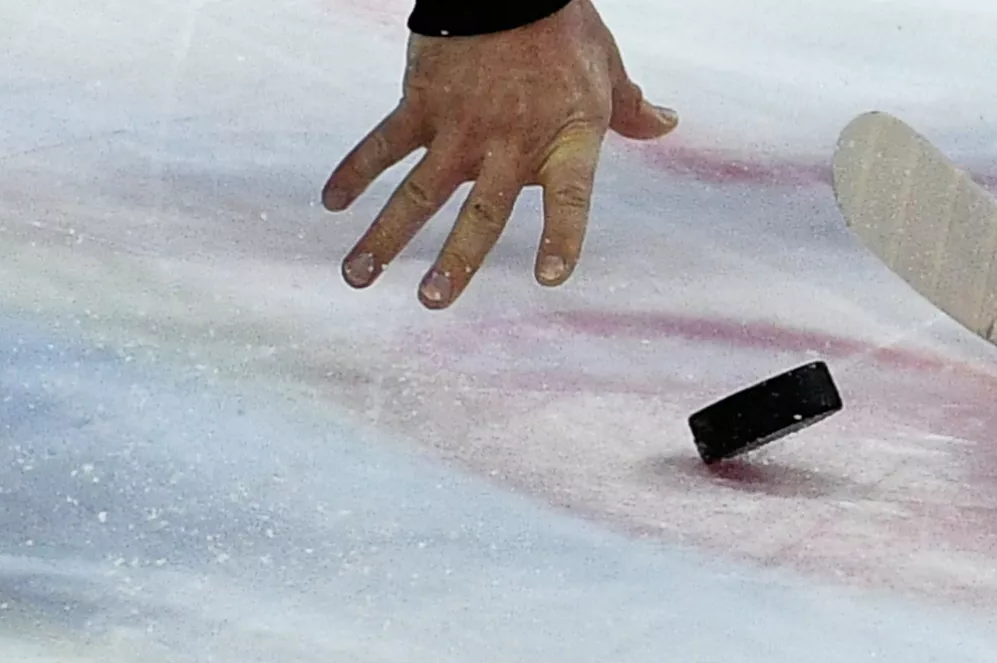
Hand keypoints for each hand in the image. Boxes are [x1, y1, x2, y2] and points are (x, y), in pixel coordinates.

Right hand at [323, 0, 675, 309]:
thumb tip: (664, 125)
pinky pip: (382, 143)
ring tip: (358, 276)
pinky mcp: (420, 103)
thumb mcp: (606, 66)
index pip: (570, 200)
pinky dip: (353, 171)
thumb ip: (629, 108)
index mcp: (564, 140)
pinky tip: (332, 202)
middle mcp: (509, 143)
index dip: (563, 238)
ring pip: (418, 192)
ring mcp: (459, 127)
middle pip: (481, 214)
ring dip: (386, 236)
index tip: (551, 278)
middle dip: (455, 261)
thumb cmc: (562, 25)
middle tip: (433, 301)